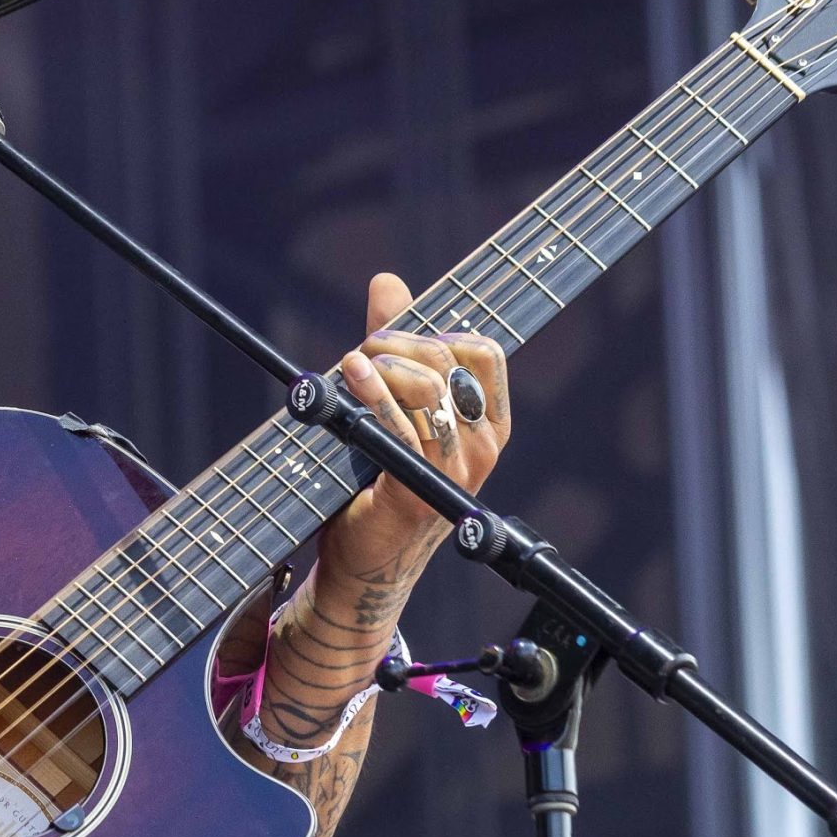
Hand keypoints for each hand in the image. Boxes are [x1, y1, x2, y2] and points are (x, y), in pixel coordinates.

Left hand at [314, 271, 513, 590]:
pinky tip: (348, 376)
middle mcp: (484, 446)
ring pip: (427, 388)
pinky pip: (402, 429)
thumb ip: (393, 343)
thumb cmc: (377, 477)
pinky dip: (372, 394)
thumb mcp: (388, 400)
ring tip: (349, 366)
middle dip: (396, 341)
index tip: (392, 337)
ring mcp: (455, 473)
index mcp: (488, 423)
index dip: (435, 330)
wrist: (361, 556)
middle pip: (447, 362)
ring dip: (381, 365)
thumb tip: (387, 280)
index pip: (483, 351)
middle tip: (360, 349)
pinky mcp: (418, 493)